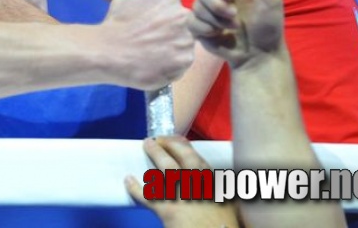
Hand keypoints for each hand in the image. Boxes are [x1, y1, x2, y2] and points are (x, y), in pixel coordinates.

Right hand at [104, 0, 193, 89]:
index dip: (167, 21)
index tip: (154, 29)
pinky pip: (182, 66)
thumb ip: (142, 0)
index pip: (177, 10)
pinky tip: (154, 67)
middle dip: (173, 36)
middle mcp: (184, 16)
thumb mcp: (124, 1)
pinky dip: (170, 69)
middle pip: (186, 28)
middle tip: (154, 44)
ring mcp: (186, 39)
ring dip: (173, 53)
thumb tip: (138, 2)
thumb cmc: (114, 27)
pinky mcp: (184, 61)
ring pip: (185, 47)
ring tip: (152, 57)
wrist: (108, 52)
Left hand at [125, 136, 239, 227]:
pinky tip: (129, 180)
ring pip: (166, 167)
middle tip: (158, 138)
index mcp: (212, 183)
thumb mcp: (228, 206)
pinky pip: (147, 195)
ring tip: (147, 144)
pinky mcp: (168, 209)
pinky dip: (135, 187)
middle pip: (181, 155)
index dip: (183, 145)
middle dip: (168, 143)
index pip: (197, 157)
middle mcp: (197, 184)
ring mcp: (182, 194)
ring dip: (155, 153)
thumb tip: (216, 185)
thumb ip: (219, 192)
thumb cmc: (223, 227)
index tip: (177, 139)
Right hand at [188, 0, 283, 68]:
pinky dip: (205, 30)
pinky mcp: (199, 25)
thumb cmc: (269, 25)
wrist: (260, 55)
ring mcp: (207, 9)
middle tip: (234, 16)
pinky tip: (220, 35)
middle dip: (215, 5)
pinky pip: (191, 22)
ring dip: (216, 20)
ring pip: (195, 6)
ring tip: (233, 28)